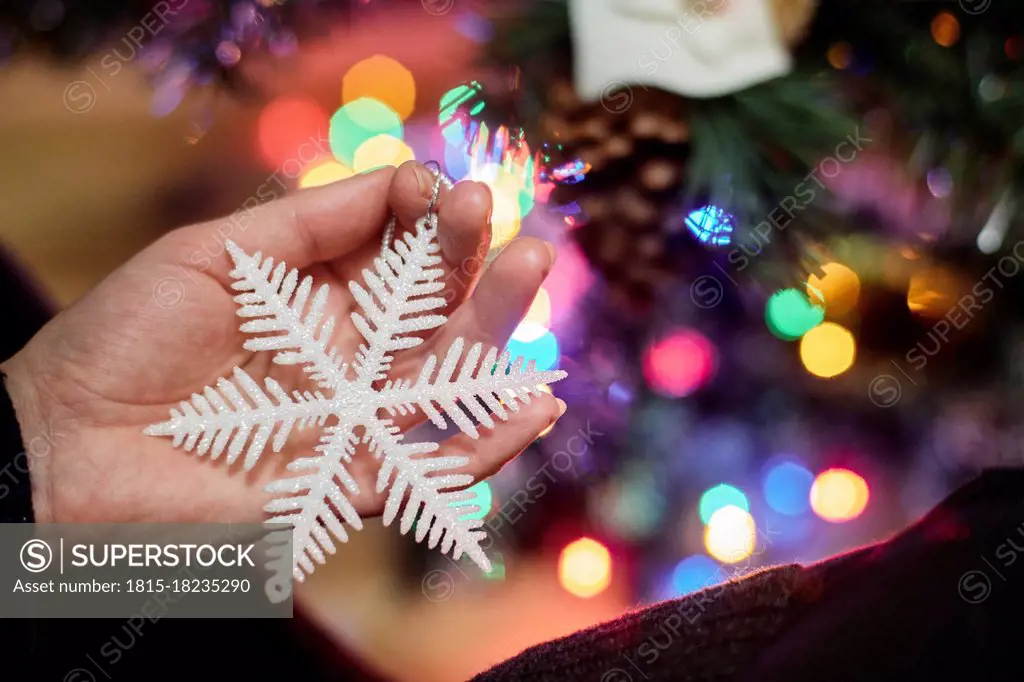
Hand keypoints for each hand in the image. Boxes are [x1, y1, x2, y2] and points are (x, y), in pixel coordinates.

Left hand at [2, 162, 563, 524]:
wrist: (65, 441)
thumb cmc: (125, 337)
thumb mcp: (219, 253)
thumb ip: (312, 220)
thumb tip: (407, 176)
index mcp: (319, 300)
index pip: (399, 258)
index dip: (431, 223)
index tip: (445, 189)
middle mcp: (347, 359)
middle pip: (436, 314)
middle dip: (477, 266)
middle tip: (514, 227)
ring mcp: (351, 421)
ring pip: (444, 379)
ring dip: (495, 330)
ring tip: (529, 269)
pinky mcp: (346, 484)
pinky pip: (427, 469)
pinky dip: (484, 445)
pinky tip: (533, 405)